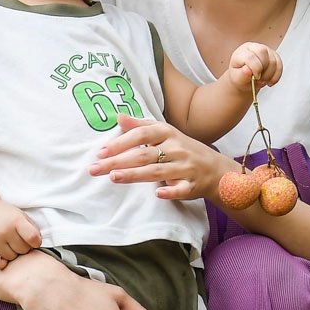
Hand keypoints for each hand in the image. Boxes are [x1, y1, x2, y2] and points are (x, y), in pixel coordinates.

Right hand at [0, 199, 40, 269]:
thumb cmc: (7, 216)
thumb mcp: (22, 216)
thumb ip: (32, 230)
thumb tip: (37, 247)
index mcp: (17, 220)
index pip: (33, 238)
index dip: (36, 242)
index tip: (33, 241)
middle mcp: (5, 230)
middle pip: (23, 250)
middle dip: (24, 247)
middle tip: (18, 241)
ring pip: (11, 258)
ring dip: (12, 254)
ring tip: (9, 245)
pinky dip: (1, 263)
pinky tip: (1, 255)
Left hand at [94, 113, 228, 201]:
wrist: (215, 169)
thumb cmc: (182, 149)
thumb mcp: (164, 133)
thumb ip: (140, 125)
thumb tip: (117, 116)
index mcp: (168, 134)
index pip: (142, 135)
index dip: (121, 142)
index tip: (100, 151)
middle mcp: (176, 149)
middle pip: (144, 155)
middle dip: (118, 161)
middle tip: (95, 168)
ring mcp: (185, 167)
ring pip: (157, 171)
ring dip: (135, 175)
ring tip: (113, 177)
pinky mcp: (192, 185)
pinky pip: (181, 189)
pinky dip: (170, 191)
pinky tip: (157, 194)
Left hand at [226, 41, 282, 91]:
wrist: (246, 78)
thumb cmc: (240, 76)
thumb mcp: (237, 78)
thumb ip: (241, 75)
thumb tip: (247, 70)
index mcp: (242, 52)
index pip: (250, 56)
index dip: (255, 68)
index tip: (255, 77)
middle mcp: (254, 48)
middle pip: (263, 52)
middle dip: (263, 69)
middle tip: (259, 79)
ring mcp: (266, 51)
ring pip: (273, 61)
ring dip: (269, 75)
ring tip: (262, 81)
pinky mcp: (274, 56)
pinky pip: (279, 66)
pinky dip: (276, 76)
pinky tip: (269, 81)